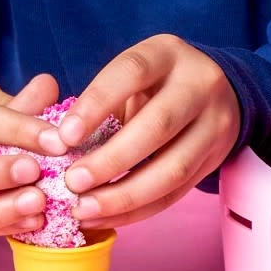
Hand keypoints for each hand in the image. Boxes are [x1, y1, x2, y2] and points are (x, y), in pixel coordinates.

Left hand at [56, 36, 240, 230]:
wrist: (214, 91)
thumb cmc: (154, 84)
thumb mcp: (132, 76)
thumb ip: (98, 102)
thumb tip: (54, 146)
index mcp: (168, 54)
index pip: (132, 72)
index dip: (96, 104)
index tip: (63, 137)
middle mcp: (200, 85)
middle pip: (159, 125)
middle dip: (112, 160)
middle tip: (72, 182)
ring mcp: (215, 123)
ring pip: (174, 167)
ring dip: (125, 195)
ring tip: (84, 208)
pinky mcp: (216, 158)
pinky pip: (177, 192)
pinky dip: (138, 210)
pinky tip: (105, 216)